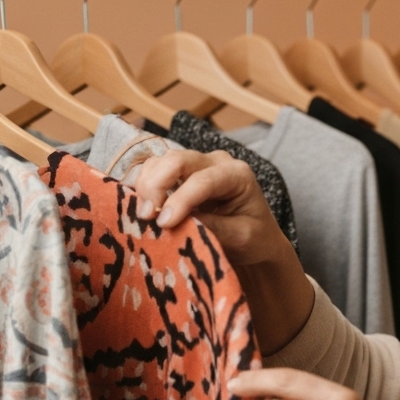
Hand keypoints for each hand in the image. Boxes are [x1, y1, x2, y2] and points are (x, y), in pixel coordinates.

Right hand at [133, 150, 313, 353]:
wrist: (258, 239)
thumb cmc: (255, 238)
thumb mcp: (240, 238)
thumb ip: (211, 227)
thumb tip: (175, 221)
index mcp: (238, 175)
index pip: (203, 181)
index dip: (180, 200)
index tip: (164, 224)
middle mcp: (216, 162)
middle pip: (177, 160)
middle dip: (156, 186)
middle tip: (146, 216)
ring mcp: (197, 164)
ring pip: (161, 162)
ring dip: (147, 186)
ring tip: (143, 215)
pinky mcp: (181, 174)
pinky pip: (155, 171)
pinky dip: (144, 186)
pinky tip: (140, 207)